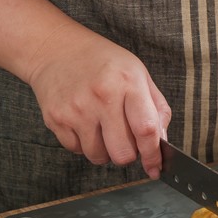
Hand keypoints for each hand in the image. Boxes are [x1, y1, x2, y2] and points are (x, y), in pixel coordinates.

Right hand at [26, 24, 170, 177]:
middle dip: (129, 155)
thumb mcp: (139, 74)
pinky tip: (86, 124)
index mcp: (128, 83)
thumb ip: (157, 108)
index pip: (146, 130)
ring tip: (104, 129)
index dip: (153, 155)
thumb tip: (161, 142)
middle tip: (127, 141)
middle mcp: (102, 97)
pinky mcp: (56, 119)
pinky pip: (77, 150)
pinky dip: (85, 145)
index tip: (155, 168)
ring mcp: (76, 109)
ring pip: (99, 156)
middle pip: (122, 152)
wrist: (56, 49)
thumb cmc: (104, 63)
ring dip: (106, 151)